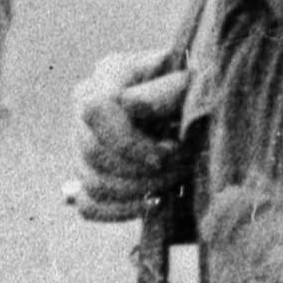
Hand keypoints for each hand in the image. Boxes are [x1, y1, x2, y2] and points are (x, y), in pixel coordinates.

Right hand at [67, 49, 193, 224]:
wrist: (199, 110)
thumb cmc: (199, 89)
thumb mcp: (193, 80)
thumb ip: (178, 87)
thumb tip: (176, 89)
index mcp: (109, 73)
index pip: (96, 110)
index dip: (129, 141)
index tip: (167, 155)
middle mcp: (86, 105)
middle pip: (93, 152)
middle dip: (142, 169)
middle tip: (182, 167)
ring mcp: (82, 142)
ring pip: (93, 182)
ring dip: (139, 190)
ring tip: (175, 182)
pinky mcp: (87, 175)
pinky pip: (90, 204)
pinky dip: (122, 209)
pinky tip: (153, 202)